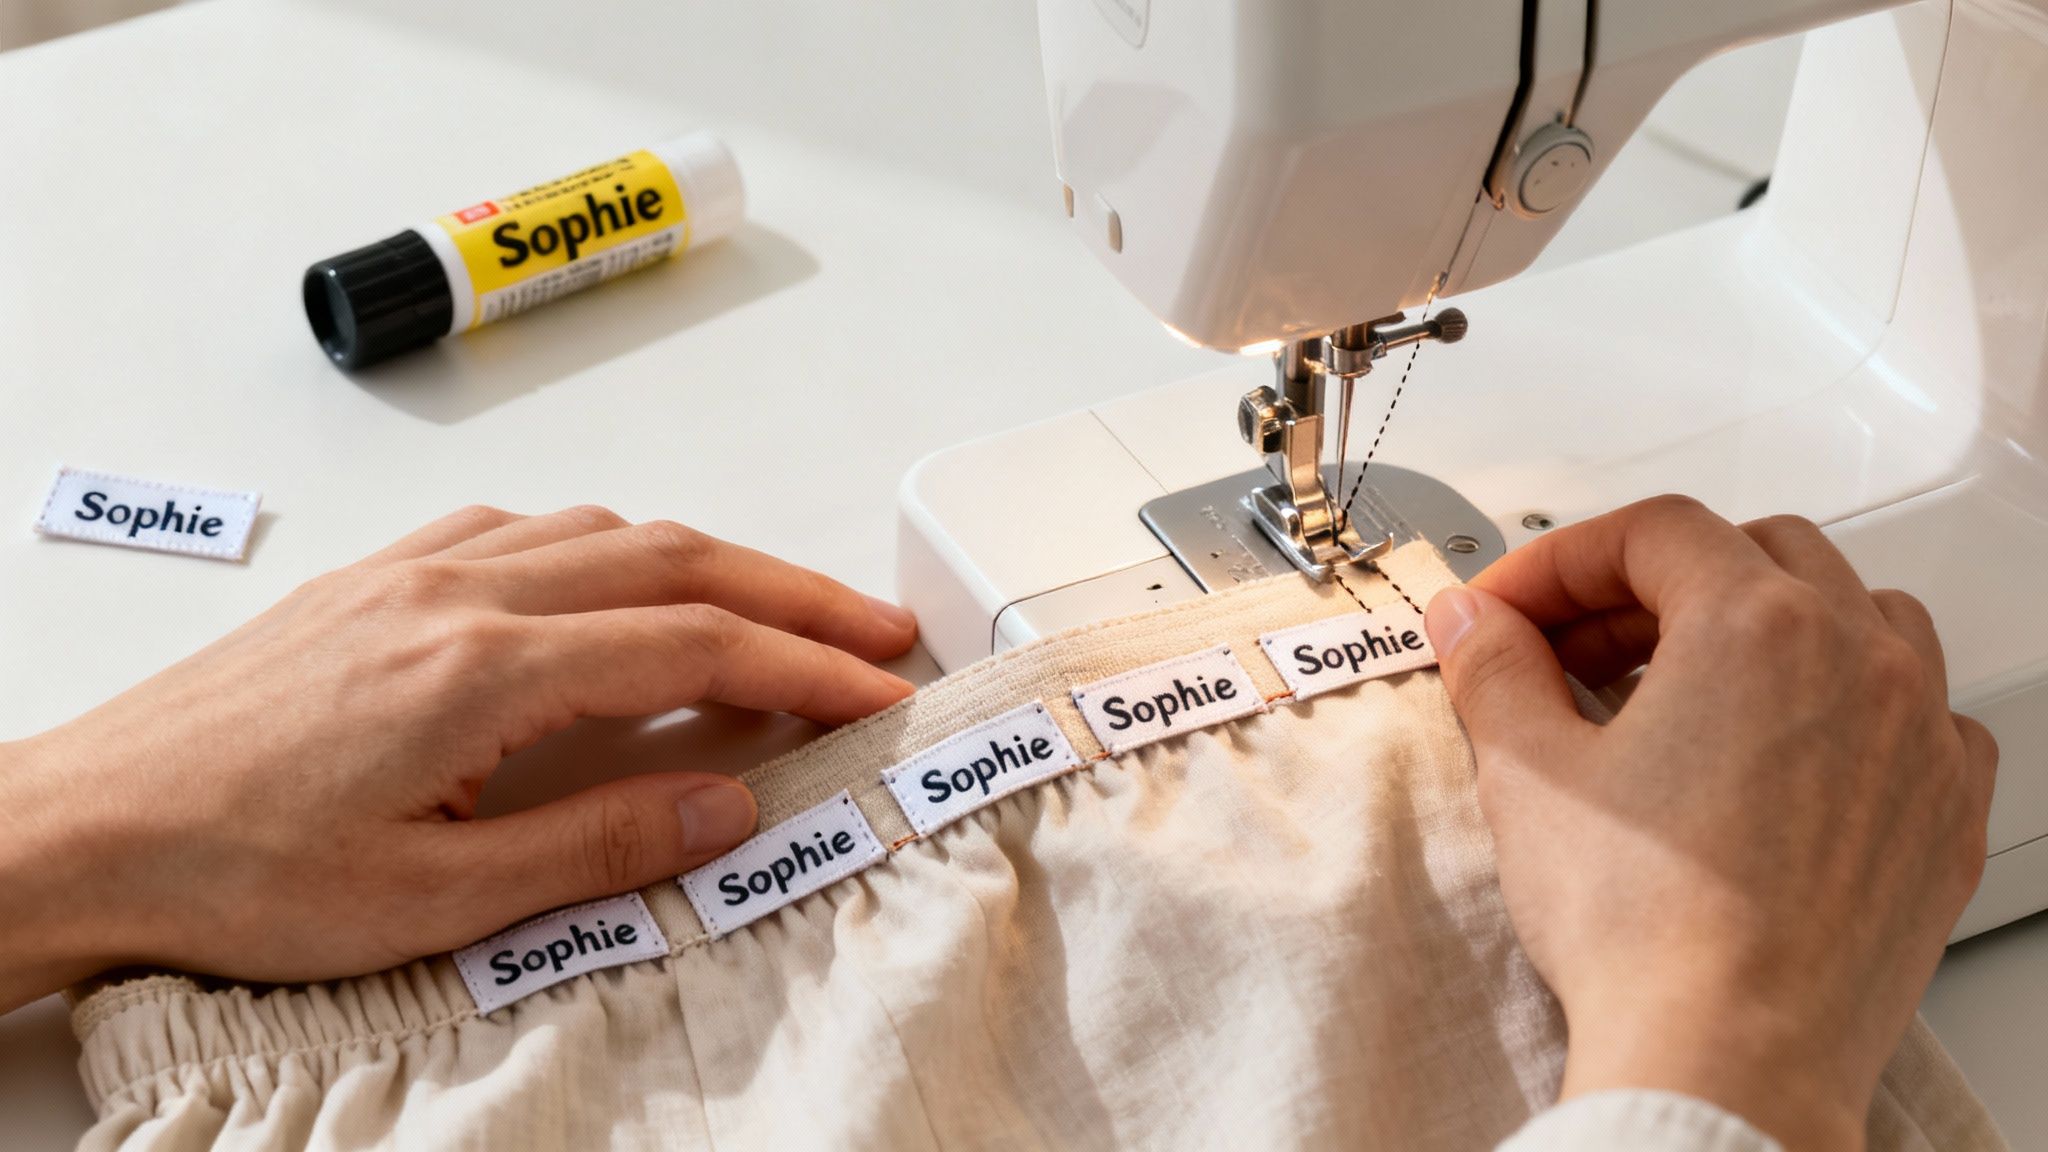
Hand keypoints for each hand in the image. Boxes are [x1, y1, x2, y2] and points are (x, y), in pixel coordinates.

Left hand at [0, 506, 916, 1012]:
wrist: (85, 828)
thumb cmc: (233, 872)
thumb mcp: (432, 899)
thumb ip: (595, 842)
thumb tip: (726, 806)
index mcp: (482, 670)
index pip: (692, 649)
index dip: (803, 668)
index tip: (878, 690)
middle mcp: (458, 595)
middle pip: (675, 563)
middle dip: (792, 598)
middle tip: (875, 635)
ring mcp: (414, 575)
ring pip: (606, 533)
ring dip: (710, 568)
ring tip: (774, 619)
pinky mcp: (378, 582)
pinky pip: (527, 532)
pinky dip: (612, 551)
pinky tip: (619, 590)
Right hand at [1424, 496, 1995, 1149]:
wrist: (1727, 1057)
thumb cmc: (1645, 928)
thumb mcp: (1529, 773)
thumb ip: (1495, 668)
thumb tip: (1475, 622)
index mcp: (1754, 625)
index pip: (1650, 533)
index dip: (1559, 561)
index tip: (1509, 609)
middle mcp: (1857, 659)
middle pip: (1754, 553)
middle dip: (1652, 585)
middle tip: (1575, 645)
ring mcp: (1917, 735)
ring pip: (1858, 613)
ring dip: (1767, 622)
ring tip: (1690, 681)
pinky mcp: (1940, 812)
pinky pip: (1924, 711)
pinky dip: (1857, 703)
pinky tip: (1795, 747)